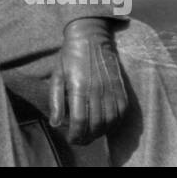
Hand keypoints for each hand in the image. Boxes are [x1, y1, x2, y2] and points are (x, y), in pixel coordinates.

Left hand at [48, 19, 127, 144]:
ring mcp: (111, 89)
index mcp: (79, 87)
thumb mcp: (57, 76)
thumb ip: (55, 101)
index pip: (80, 121)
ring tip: (90, 135)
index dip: (75, 135)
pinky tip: (105, 125)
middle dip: (86, 138)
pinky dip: (114, 124)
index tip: (70, 139)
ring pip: (109, 122)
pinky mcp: (120, 88)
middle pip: (96, 125)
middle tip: (79, 140)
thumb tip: (55, 124)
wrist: (90, 37)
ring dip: (100, 133)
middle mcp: (98, 90)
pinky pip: (121, 113)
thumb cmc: (69, 57)